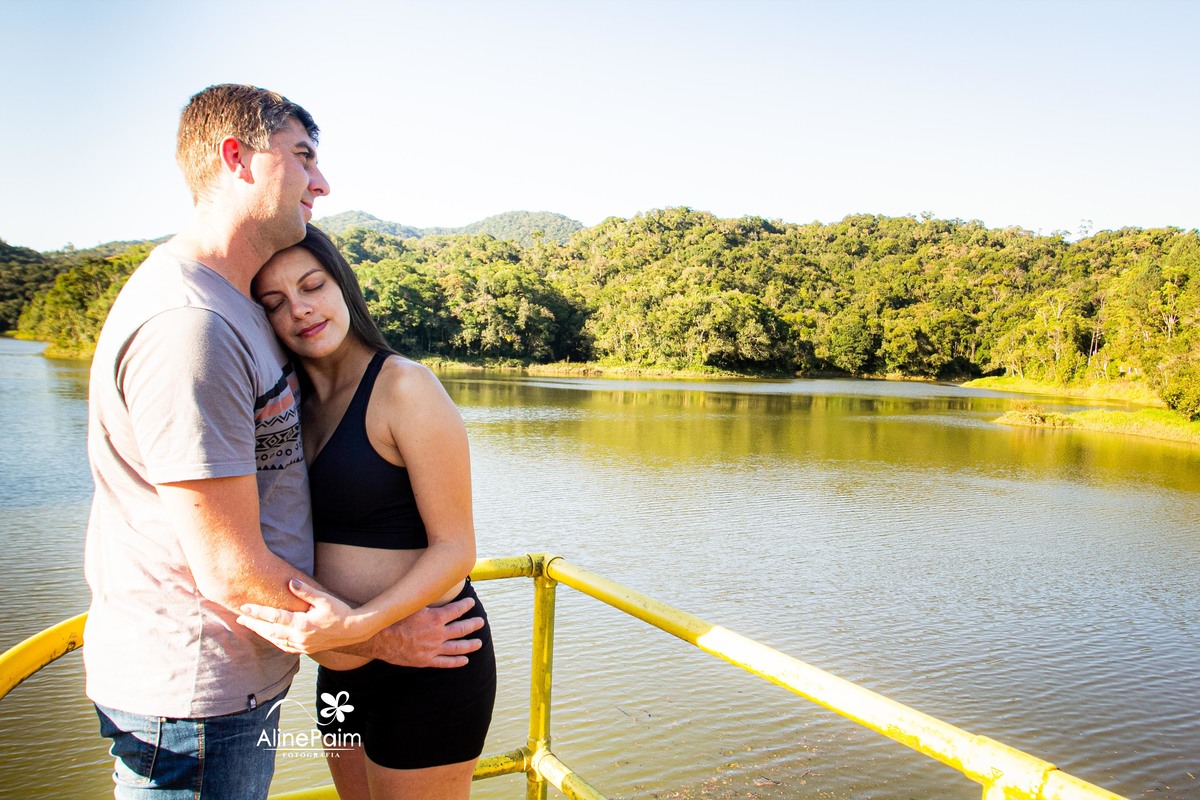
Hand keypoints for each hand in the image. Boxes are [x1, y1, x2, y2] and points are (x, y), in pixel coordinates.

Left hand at [237, 579, 363, 653]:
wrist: (354, 630)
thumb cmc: (340, 612)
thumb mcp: (324, 599)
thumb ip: (306, 591)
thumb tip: (290, 582)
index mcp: (302, 624)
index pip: (274, 617)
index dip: (258, 612)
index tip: (244, 607)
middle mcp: (299, 637)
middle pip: (269, 631)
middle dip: (254, 623)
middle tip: (239, 617)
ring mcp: (302, 646)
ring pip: (275, 640)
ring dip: (261, 633)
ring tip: (250, 625)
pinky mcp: (305, 650)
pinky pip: (284, 647)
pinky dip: (273, 640)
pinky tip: (268, 635)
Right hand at [368, 596, 483, 667]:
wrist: (379, 639)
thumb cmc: (394, 619)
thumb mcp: (412, 604)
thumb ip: (425, 599)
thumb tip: (434, 586)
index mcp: (435, 618)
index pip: (456, 610)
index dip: (465, 605)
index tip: (471, 602)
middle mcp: (437, 634)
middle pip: (461, 629)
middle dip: (473, 625)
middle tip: (481, 622)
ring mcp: (433, 649)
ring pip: (457, 647)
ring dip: (470, 645)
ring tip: (479, 643)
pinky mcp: (426, 661)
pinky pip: (445, 663)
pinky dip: (456, 662)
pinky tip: (465, 660)